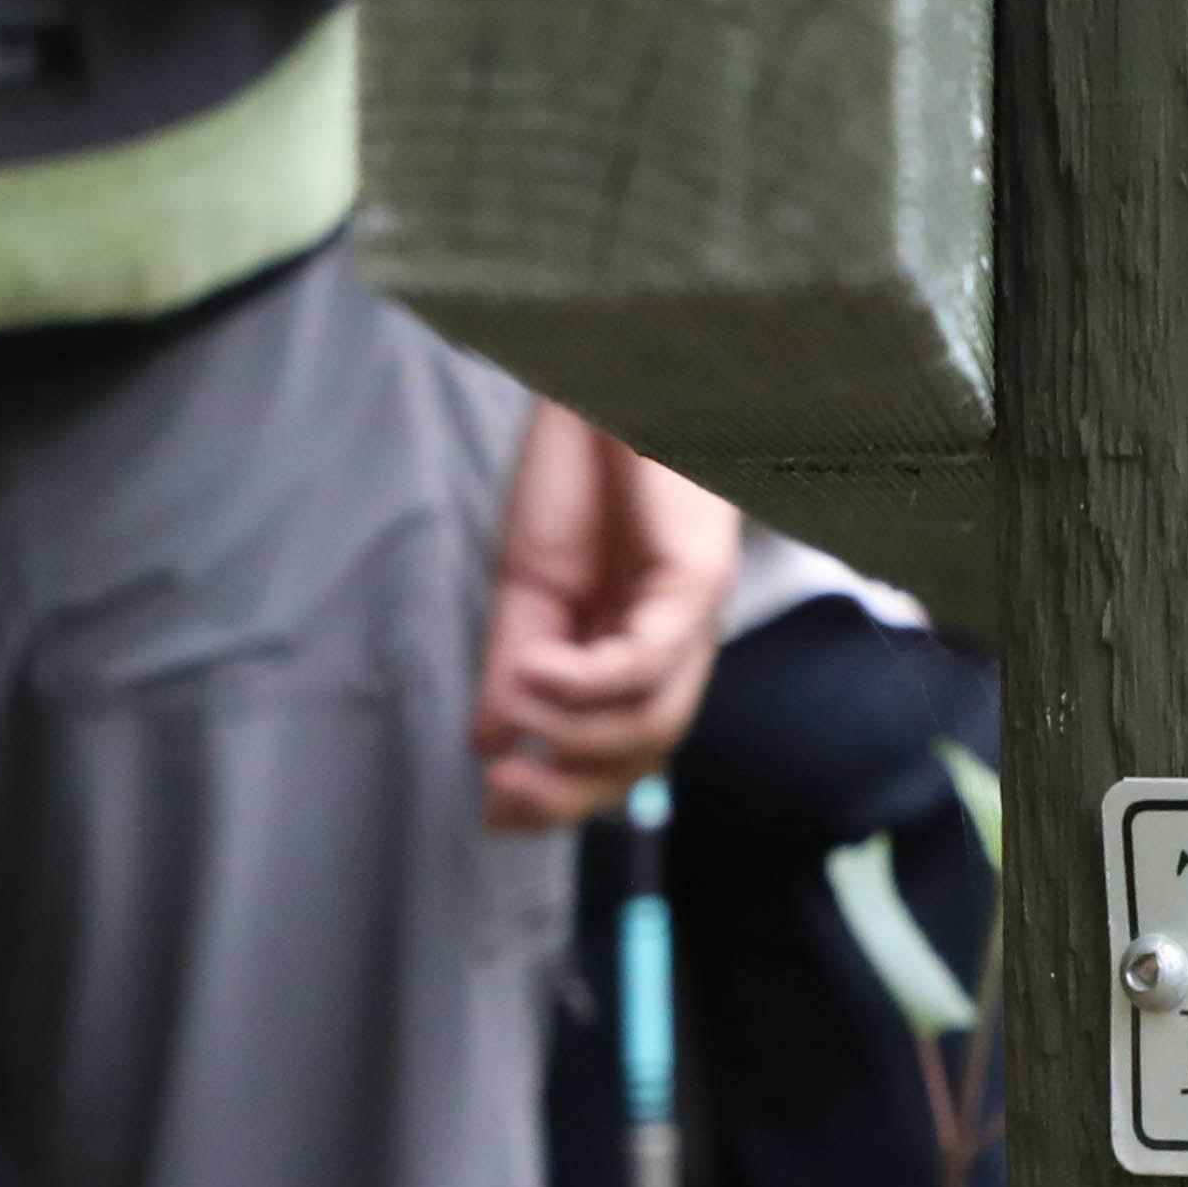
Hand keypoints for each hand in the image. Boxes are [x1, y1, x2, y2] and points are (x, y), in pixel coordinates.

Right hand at [474, 401, 736, 832]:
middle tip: (498, 796)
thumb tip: (489, 741)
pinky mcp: (698, 578)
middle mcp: (675, 641)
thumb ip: (516, 662)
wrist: (604, 377)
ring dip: (572, 738)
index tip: (489, 809)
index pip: (616, 753)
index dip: (559, 794)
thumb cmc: (576, 468)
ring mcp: (693, 613)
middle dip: (569, 792)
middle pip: (644, 757)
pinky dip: (585, 683)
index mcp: (634, 647)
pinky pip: (646, 660)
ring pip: (653, 724)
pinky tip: (533, 672)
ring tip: (510, 717)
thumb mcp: (528, 583)